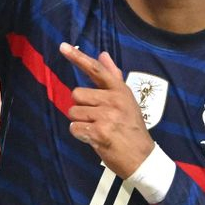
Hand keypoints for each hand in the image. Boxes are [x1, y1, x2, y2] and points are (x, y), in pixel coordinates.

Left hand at [60, 42, 155, 177]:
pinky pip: (74, 128)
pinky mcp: (99, 132)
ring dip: (81, 122)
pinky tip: (94, 138)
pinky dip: (80, 134)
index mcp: (120, 90)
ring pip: (73, 112)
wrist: (142, 157)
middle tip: (97, 118)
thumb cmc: (131, 128)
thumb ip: (113, 77)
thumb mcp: (126, 100)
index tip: (63, 46)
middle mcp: (114, 100)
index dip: (78, 57)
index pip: (96, 70)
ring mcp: (107, 116)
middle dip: (81, 107)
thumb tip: (103, 54)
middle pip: (77, 94)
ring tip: (98, 129)